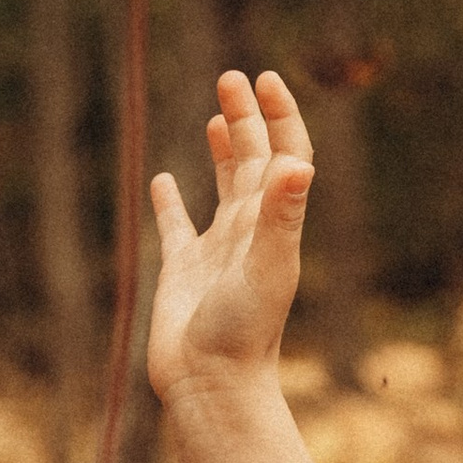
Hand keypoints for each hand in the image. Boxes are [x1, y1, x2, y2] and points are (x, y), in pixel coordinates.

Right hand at [149, 70, 315, 412]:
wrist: (213, 385)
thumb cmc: (245, 331)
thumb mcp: (267, 267)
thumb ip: (282, 214)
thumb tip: (299, 162)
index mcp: (272, 222)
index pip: (284, 155)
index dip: (280, 117)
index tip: (266, 78)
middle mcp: (248, 230)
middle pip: (252, 160)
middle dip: (246, 118)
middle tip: (231, 78)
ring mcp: (216, 250)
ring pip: (222, 187)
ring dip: (222, 150)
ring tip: (217, 116)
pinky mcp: (183, 271)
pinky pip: (177, 226)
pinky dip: (170, 201)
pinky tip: (163, 180)